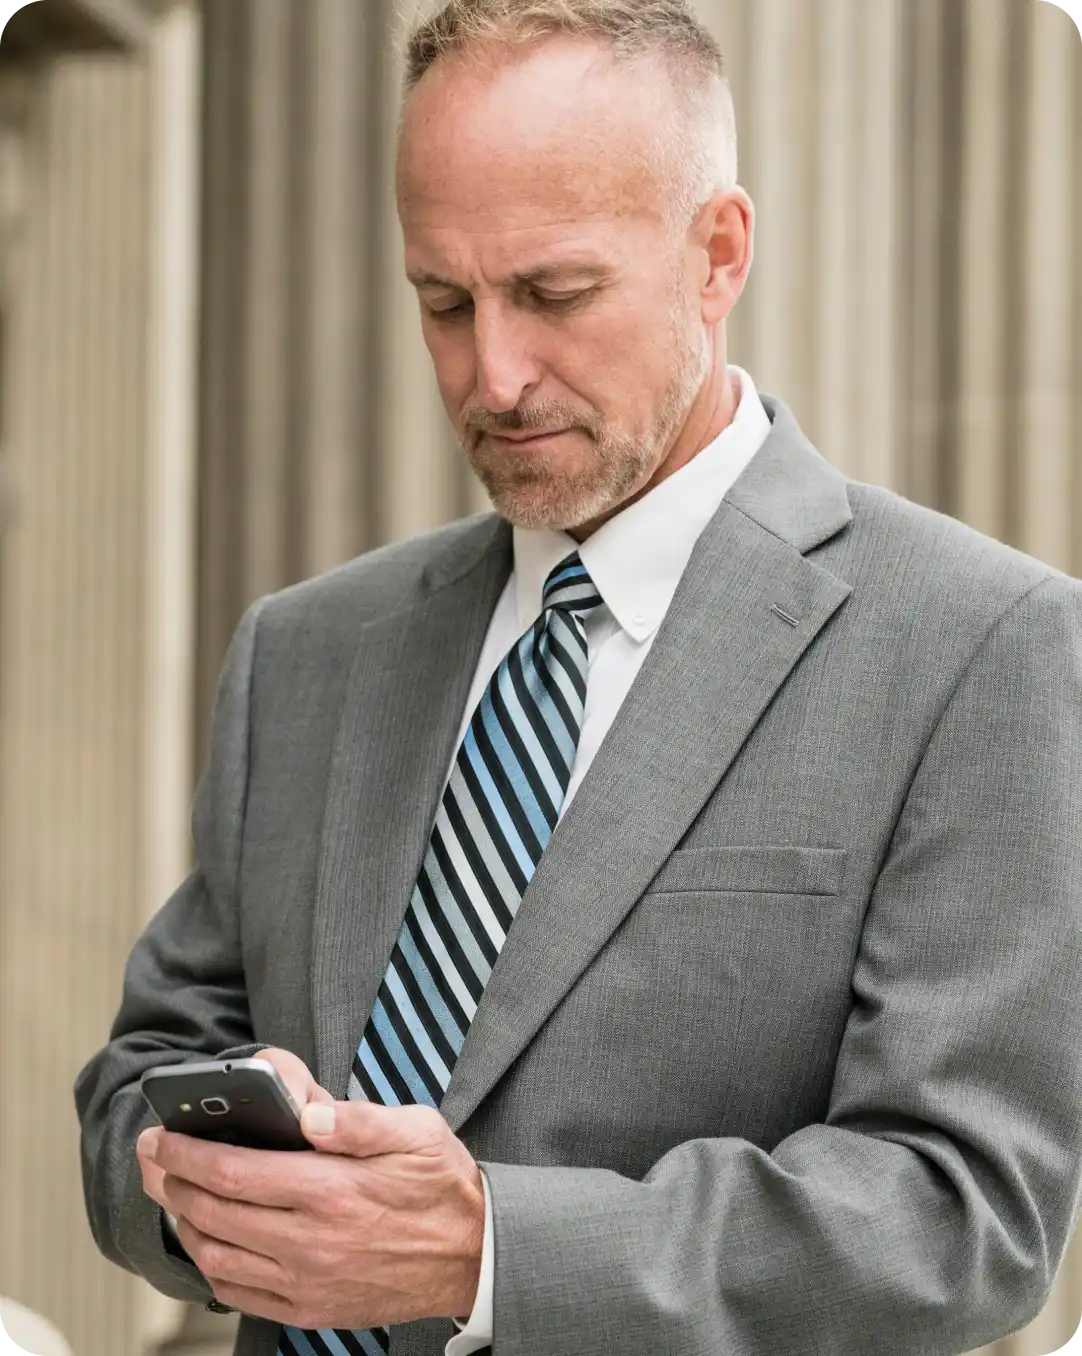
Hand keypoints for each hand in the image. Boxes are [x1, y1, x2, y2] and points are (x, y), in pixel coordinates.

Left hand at [137, 1075, 484, 1330]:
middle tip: (153, 1157)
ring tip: (175, 1194)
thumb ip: (356, 1119)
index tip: (161, 1135)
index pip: (233, 1171)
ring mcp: (308, 1282)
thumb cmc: (441, 1184)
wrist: (473, 1254)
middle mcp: (311, 1241)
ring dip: (185, 1223)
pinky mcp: (311, 1309)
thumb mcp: (414, 1130)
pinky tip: (209, 1241)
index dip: (185, 1153)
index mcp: (332, 1189)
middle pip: (212, 1213)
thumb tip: (308, 1114)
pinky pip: (240, 1294)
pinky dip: (211, 1267)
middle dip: (171, 1181)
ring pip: (217, 1257)